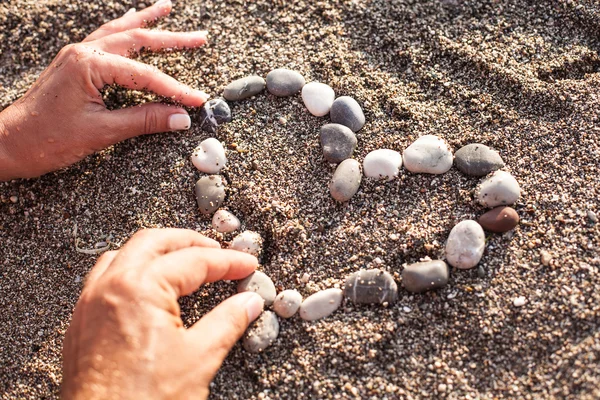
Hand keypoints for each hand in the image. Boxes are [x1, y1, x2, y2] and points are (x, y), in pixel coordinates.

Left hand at [0, 0, 208, 180]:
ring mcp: (77, 55)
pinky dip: (123, 29)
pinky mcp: (73, 64)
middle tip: (201, 38)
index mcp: (89, 64)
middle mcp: (83, 52)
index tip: (197, 101)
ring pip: (120, 32)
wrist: (8, 144)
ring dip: (146, 22)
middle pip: (137, 39)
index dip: (175, 90)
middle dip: (172, 39)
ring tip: (167, 8)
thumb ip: (144, 121)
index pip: (146, 75)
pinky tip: (131, 22)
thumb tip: (180, 118)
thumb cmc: (47, 139)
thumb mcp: (102, 132)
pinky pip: (104, 38)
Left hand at [61, 229, 263, 398]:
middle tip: (219, 253)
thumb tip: (247, 303)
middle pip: (155, 242)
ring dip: (158, 252)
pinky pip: (106, 277)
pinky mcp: (82, 323)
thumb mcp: (199, 359)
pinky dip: (133, 270)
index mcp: (139, 288)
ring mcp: (91, 303)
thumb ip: (227, 322)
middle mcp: (110, 287)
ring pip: (126, 254)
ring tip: (185, 262)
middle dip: (191, 242)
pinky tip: (148, 287)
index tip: (246, 265)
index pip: (194, 260)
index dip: (228, 262)